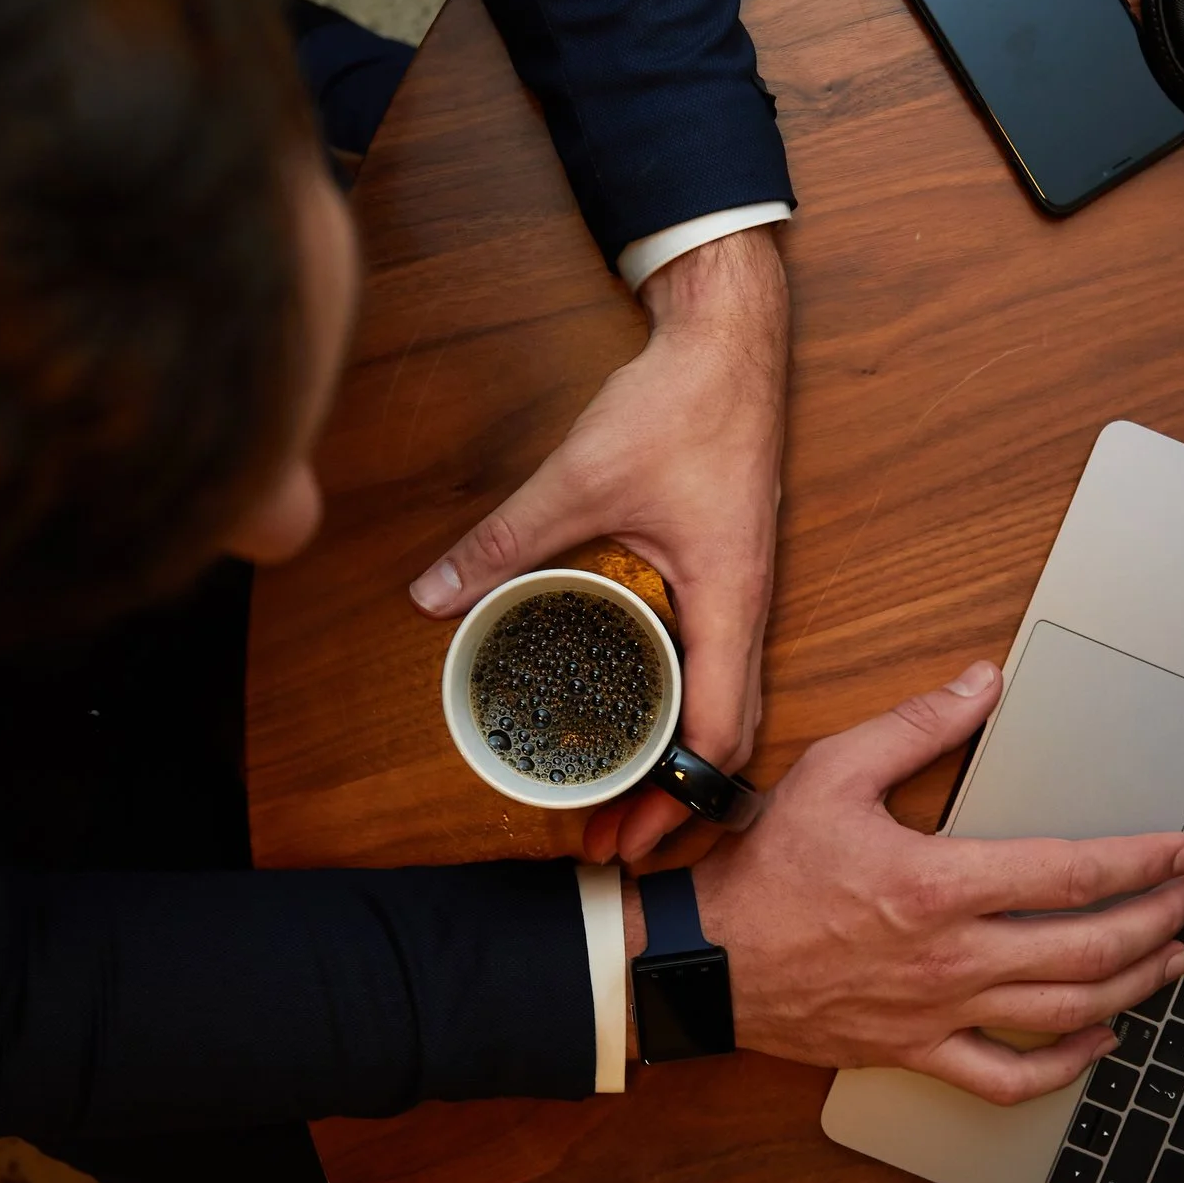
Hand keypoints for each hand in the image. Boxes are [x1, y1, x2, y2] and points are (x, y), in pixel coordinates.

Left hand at [409, 226, 786, 862]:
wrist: (731, 342)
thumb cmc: (683, 403)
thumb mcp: (581, 476)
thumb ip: (507, 538)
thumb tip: (436, 594)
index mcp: (730, 598)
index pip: (721, 730)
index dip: (679, 797)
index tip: (628, 835)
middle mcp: (747, 607)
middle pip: (729, 735)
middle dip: (676, 799)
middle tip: (613, 840)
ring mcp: (743, 592)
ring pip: (728, 703)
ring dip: (682, 758)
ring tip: (625, 797)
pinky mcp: (727, 573)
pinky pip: (718, 663)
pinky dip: (686, 708)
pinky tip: (641, 715)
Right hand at [642, 660, 1183, 1103]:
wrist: (708, 960)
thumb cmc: (768, 871)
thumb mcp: (835, 772)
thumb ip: (918, 725)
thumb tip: (985, 681)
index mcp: (940, 884)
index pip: (1073, 873)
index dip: (1144, 861)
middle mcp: (953, 956)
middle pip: (1090, 947)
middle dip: (1161, 919)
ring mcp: (940, 1012)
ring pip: (1065, 1012)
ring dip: (1134, 985)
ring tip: (1173, 958)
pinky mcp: (918, 1051)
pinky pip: (1008, 1078)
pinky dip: (1065, 1065)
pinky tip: (1097, 1041)